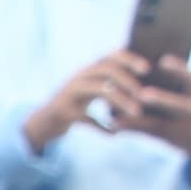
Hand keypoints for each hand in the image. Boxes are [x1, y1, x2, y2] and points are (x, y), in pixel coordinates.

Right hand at [24, 51, 152, 154]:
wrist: (42, 122)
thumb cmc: (76, 105)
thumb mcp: (94, 91)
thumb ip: (113, 85)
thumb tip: (146, 87)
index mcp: (90, 69)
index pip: (112, 56)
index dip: (130, 59)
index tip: (148, 68)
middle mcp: (79, 77)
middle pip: (107, 69)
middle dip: (128, 79)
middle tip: (145, 93)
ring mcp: (70, 93)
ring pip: (98, 89)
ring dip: (120, 100)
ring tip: (137, 113)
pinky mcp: (63, 111)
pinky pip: (86, 118)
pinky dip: (100, 126)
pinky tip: (113, 133)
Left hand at [121, 58, 190, 178]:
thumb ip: (177, 78)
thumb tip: (145, 60)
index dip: (179, 70)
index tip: (163, 60)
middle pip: (178, 105)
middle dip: (162, 99)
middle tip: (142, 93)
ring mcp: (182, 127)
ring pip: (157, 123)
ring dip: (136, 117)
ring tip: (115, 111)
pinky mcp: (167, 137)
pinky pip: (146, 132)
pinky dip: (131, 126)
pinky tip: (113, 123)